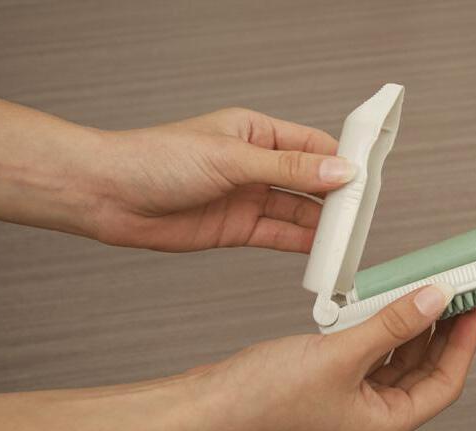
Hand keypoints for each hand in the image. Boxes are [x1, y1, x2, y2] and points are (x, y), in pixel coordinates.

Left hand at [93, 108, 355, 251]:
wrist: (109, 196)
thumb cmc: (157, 159)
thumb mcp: (231, 158)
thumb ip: (288, 168)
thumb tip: (337, 170)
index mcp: (256, 133)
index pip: (313, 144)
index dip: (340, 161)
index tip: (365, 179)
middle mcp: (255, 165)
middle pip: (310, 181)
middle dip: (336, 198)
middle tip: (360, 216)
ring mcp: (247, 198)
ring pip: (297, 211)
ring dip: (321, 226)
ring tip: (345, 239)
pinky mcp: (236, 228)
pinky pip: (278, 235)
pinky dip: (299, 244)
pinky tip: (319, 251)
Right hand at [187, 284, 475, 430]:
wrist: (215, 403)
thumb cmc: (266, 398)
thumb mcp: (341, 355)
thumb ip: (391, 324)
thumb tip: (435, 299)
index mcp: (385, 424)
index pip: (445, 383)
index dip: (464, 342)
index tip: (475, 307)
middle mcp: (375, 416)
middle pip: (426, 369)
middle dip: (442, 330)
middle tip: (456, 292)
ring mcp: (356, 400)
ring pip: (400, 359)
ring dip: (412, 325)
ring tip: (425, 291)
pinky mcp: (337, 383)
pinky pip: (375, 353)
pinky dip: (384, 328)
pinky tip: (386, 304)